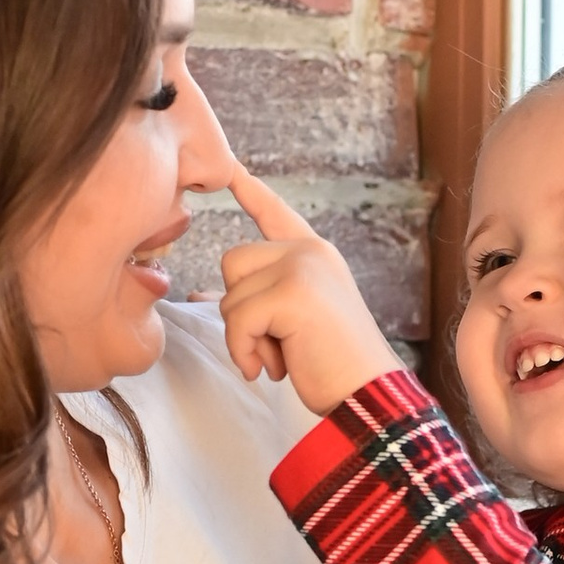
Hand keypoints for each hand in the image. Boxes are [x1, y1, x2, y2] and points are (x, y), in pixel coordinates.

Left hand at [217, 164, 397, 415]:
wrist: (367, 395)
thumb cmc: (330, 364)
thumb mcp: (288, 322)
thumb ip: (252, 299)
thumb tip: (197, 294)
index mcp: (314, 253)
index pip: (273, 213)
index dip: (249, 190)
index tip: (229, 167)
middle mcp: (309, 251)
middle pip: (233, 262)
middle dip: (239, 310)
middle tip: (275, 345)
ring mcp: (303, 267)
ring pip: (231, 294)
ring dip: (244, 338)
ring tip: (281, 358)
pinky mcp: (293, 292)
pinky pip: (237, 319)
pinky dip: (245, 351)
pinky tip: (272, 369)